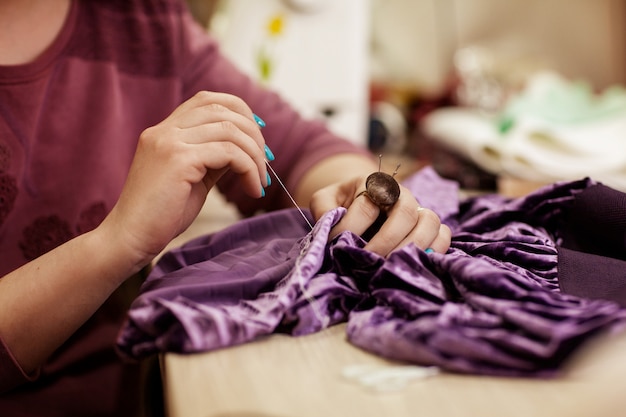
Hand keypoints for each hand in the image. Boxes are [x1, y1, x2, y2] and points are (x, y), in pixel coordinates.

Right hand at [100, 91, 269, 268]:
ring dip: (255, 155)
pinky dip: (249, 169)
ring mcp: (169, 142)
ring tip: (260, 181)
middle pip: (223, 110)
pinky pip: (229, 153)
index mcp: (165, 130)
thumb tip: (246, 149)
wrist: (130, 238)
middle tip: (265, 163)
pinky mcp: (178, 160)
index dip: (240, 111)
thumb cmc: (161, 214)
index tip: (258, 138)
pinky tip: (253, 190)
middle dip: (254, 134)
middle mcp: (165, 130)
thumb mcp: (194, 178)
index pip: (207, 100)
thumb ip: (214, 159)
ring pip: (230, 131)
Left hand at [309, 175, 450, 256]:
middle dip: (388, 240)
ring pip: (430, 222)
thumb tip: (333, 234)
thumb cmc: (342, 202)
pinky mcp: (429, 226)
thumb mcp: (324, 200)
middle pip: (407, 212)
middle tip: (370, 260)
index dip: (352, 227)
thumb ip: (324, 211)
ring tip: (393, 265)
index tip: (338, 245)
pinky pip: (444, 234)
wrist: (360, 200)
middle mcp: (401, 194)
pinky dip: (436, 249)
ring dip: (414, 246)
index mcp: (374, 183)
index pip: (367, 204)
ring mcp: (419, 209)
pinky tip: (417, 263)